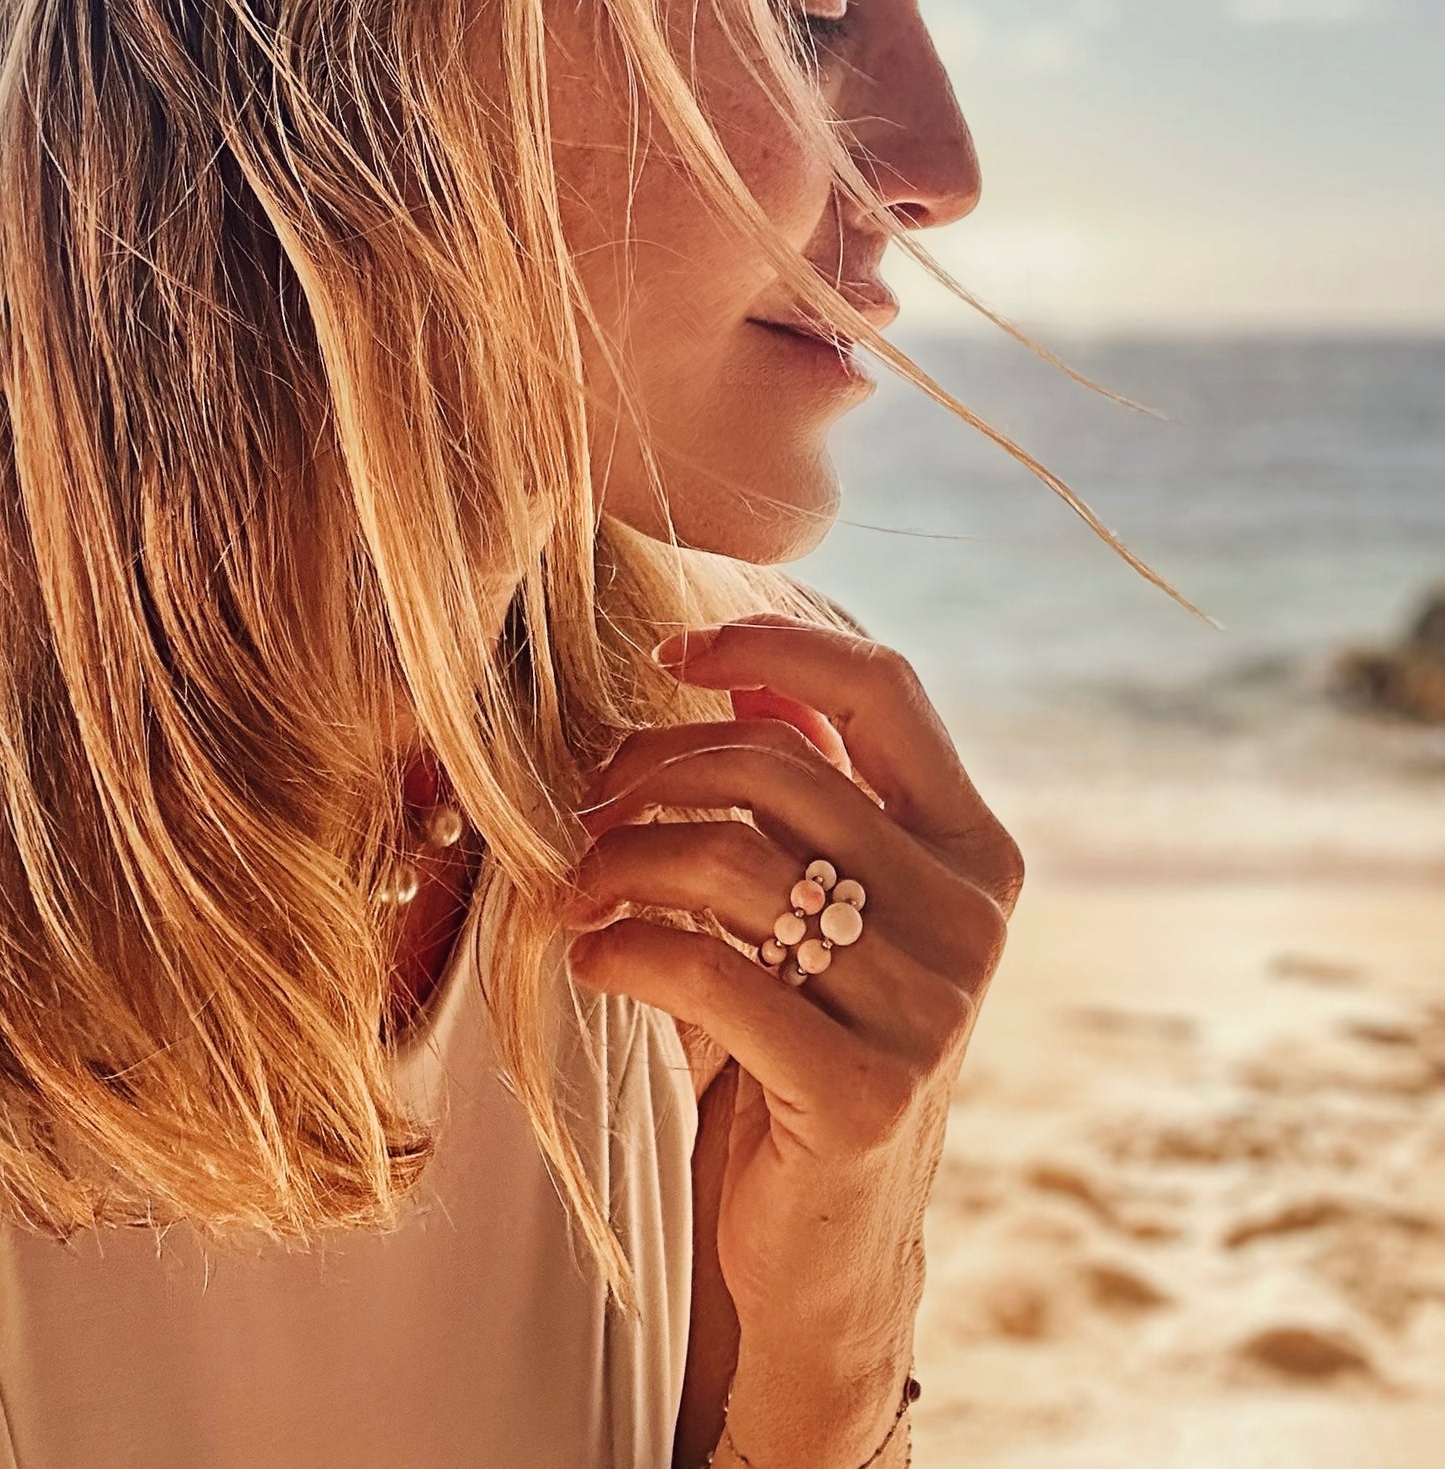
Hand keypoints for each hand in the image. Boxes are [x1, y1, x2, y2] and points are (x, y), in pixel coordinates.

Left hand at [563, 614, 1024, 1374]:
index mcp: (973, 848)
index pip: (883, 687)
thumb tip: (730, 661)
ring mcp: (927, 1007)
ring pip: (731, 861)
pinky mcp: (861, 1089)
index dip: (771, 642)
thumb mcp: (821, 908)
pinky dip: (620, 947)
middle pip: (778, 769)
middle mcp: (970, 917)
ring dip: (620, 861)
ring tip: (575, 888)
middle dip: (653, 770)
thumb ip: (803, 791)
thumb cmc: (803, 1045)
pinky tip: (589, 956)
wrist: (823, 1247)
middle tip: (585, 806)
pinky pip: (706, 970)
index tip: (667, 651)